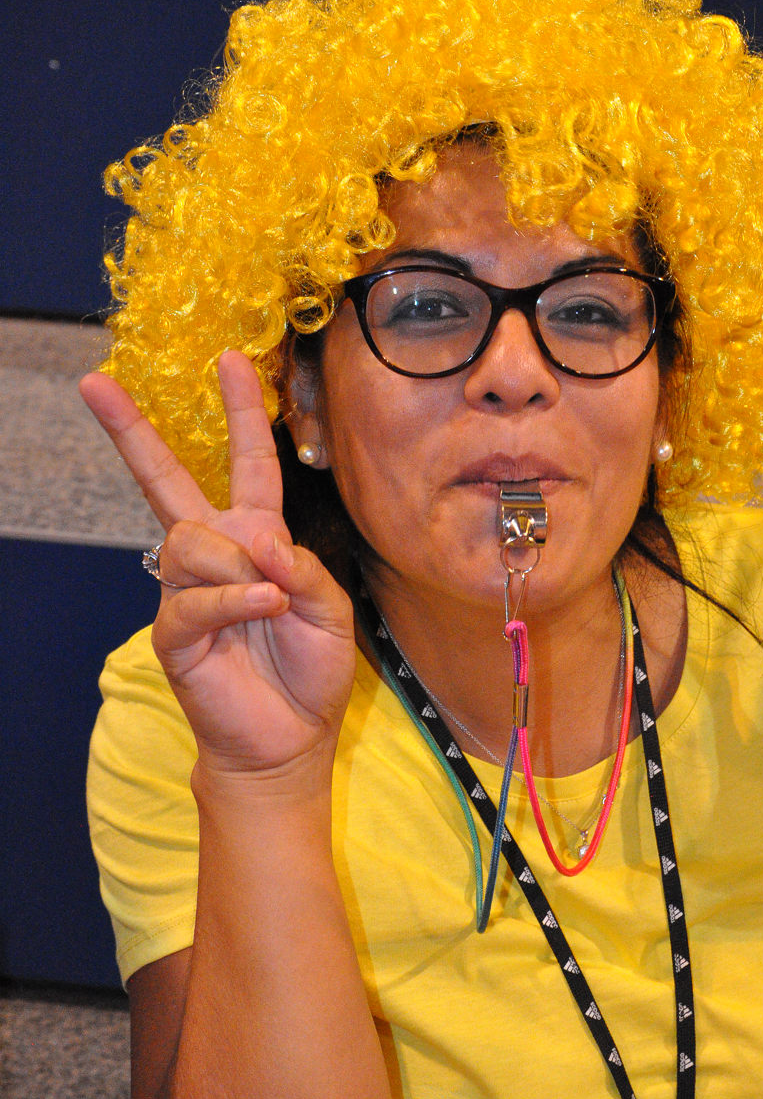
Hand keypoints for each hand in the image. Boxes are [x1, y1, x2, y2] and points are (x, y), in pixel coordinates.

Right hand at [80, 351, 354, 778]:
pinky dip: (236, 600)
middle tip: (96, 383)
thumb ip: (301, 563)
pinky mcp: (173, 631)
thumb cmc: (309, 671)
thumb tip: (258, 541)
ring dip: (238, 566)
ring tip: (271, 602)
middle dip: (130, 431)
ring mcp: (186, 590)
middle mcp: (214, 554)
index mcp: (255, 538)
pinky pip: (195, 596)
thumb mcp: (330, 607)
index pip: (246, 464)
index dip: (242, 412)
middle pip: (165, 481)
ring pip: (190, 540)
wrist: (289, 740)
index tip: (231, 359)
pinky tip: (264, 610)